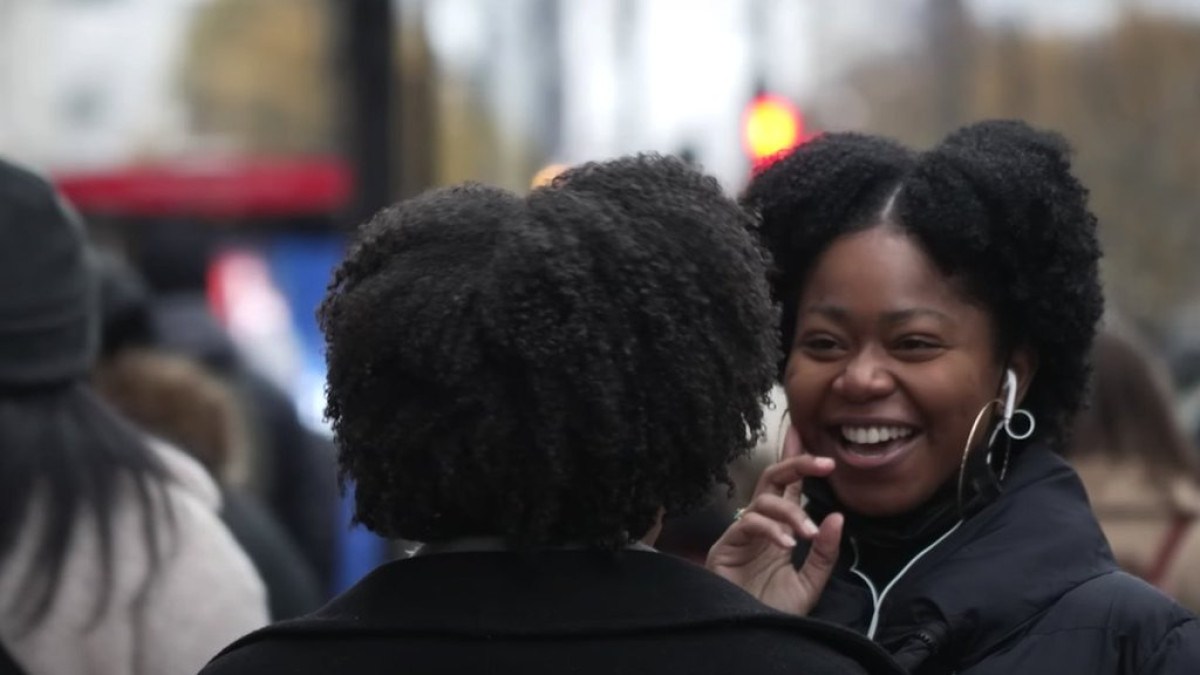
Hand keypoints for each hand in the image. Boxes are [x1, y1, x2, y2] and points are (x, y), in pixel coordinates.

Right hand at [706, 425, 843, 615]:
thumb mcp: (810, 584)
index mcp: (780, 530)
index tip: (810, 435)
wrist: (753, 636)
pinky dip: (770, 530)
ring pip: (764, 501)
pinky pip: (748, 524)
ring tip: (807, 534)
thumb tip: (836, 516)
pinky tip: (788, 544)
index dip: (799, 461)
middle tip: (824, 463)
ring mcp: (741, 534)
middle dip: (797, 464)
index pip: (789, 488)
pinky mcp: (726, 546)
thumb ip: (824, 553)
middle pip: (772, 480)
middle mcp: (760, 525)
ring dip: (791, 512)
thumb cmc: (773, 611)